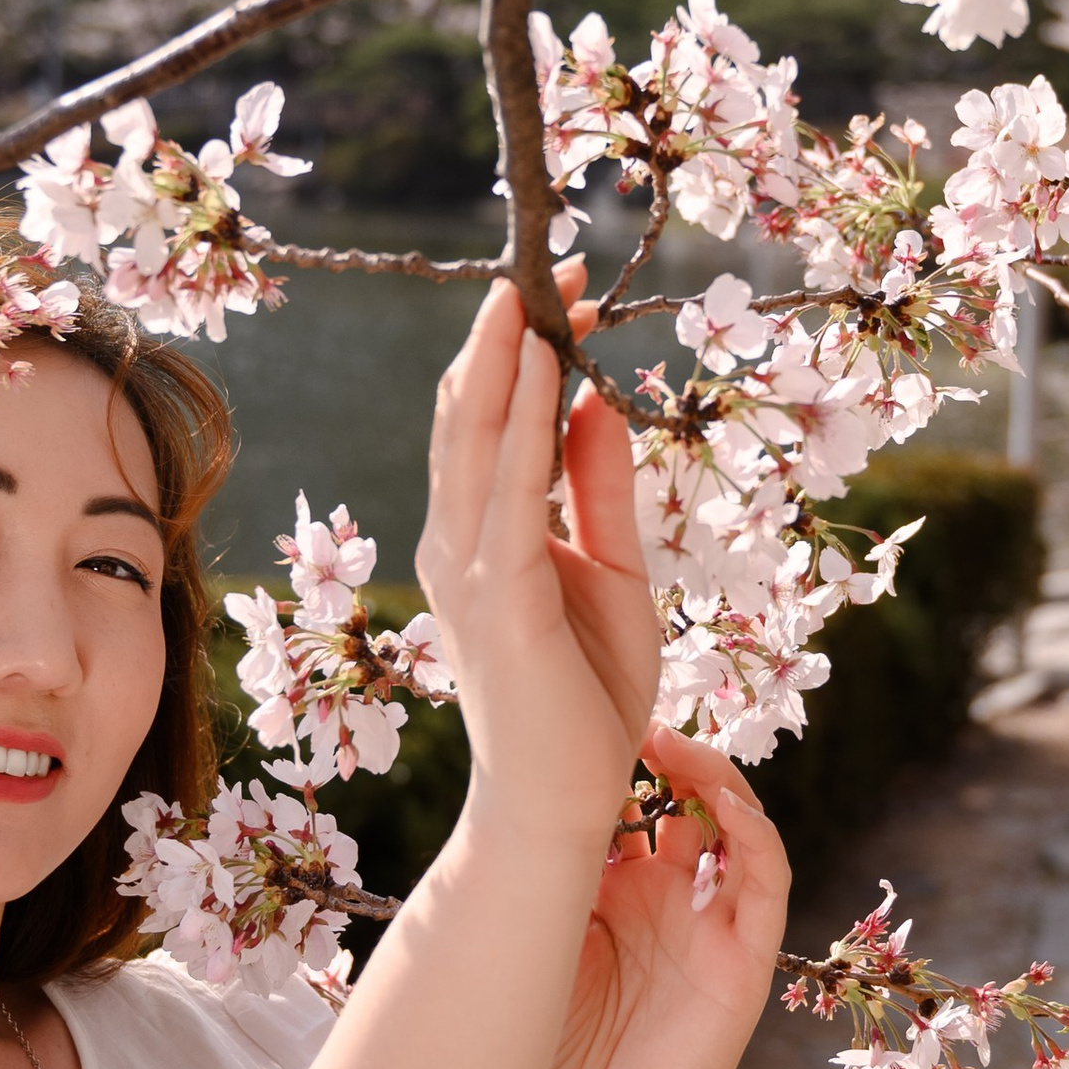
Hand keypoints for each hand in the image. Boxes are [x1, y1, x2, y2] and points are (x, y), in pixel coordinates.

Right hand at [416, 262, 660, 851]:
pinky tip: (539, 374)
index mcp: (480, 539)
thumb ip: (599, 489)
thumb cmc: (587, 700)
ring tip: (528, 292)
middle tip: (546, 264)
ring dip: (504, 363)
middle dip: (508, 338)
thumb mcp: (612, 571)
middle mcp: (456, 545)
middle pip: (471, 418)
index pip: (490, 426)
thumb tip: (599, 403)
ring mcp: (467, 570)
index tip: (567, 295)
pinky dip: (519, 427)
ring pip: (476, 443)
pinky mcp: (495, 598)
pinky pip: (506, 493)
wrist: (564, 804)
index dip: (522, 356)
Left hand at [541, 720, 790, 1068]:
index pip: (639, 801)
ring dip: (717, 780)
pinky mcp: (746, 958)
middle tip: (635, 723)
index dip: (623, 760)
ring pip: (739, 826)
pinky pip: (768, 883)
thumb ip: (551, 877)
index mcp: (625, 888)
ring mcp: (715, 923)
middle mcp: (675, 895)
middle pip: (692, 799)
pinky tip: (728, 807)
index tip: (586, 720)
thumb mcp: (545, 942)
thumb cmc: (561, 1048)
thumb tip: (524, 797)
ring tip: (677, 749)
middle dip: (672, 755)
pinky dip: (756, 837)